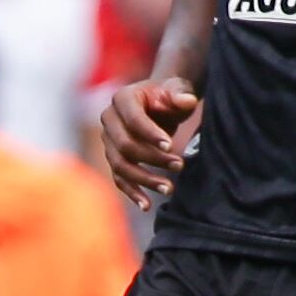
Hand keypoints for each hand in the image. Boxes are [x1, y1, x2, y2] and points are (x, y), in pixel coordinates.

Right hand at [97, 77, 198, 206]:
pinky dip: (133, 193)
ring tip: (169, 189)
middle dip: (152, 159)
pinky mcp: (114, 158)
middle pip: (125, 146)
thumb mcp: (177, 90)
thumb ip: (180, 94)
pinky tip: (147, 206)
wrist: (161, 104)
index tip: (171, 146)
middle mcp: (109, 120)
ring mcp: (108, 141)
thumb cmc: (170, 96)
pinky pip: (119, 179)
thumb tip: (186, 101)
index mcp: (122, 98)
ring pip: (121, 166)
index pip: (133, 120)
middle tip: (179, 165)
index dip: (150, 134)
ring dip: (145, 180)